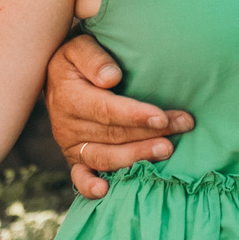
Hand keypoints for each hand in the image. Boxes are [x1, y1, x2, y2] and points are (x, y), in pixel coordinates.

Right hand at [45, 33, 193, 198]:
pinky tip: (106, 192)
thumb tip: (111, 78)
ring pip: (105, 157)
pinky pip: (79, 176)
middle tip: (182, 128)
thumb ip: (94, 58)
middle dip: (149, 134)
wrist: (56, 77)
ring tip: (166, 152)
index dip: (134, 115)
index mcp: (69, 96)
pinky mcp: (75, 158)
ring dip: (136, 157)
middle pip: (113, 134)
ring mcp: (71, 145)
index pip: (106, 110)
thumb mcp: (79, 47)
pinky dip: (90, 187)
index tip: (161, 117)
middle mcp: (68, 125)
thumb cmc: (77, 59)